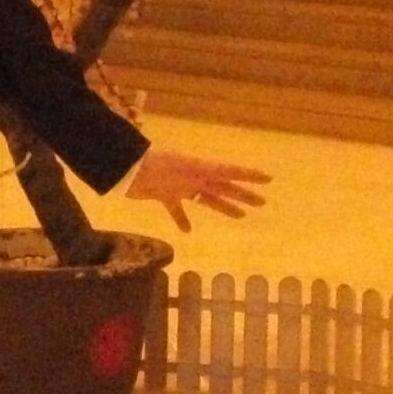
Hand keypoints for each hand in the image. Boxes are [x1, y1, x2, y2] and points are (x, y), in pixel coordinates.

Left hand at [124, 147, 270, 232]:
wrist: (124, 168)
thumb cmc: (149, 162)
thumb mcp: (176, 162)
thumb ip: (194, 167)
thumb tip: (220, 168)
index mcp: (199, 167)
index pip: (229, 171)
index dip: (249, 174)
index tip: (269, 179)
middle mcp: (193, 176)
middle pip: (223, 187)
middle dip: (243, 195)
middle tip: (262, 202)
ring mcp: (180, 185)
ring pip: (206, 199)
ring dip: (224, 207)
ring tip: (241, 215)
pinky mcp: (163, 195)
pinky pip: (176, 209)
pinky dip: (182, 219)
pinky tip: (188, 232)